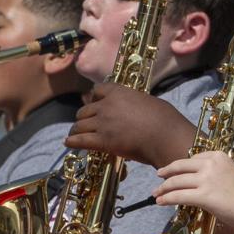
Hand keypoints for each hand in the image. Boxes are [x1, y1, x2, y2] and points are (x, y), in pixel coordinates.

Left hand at [64, 83, 195, 167]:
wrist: (165, 135)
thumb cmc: (165, 119)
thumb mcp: (148, 102)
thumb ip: (134, 103)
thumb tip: (134, 109)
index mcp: (119, 92)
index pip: (98, 90)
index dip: (93, 98)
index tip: (93, 103)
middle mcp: (106, 105)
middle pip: (85, 110)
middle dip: (84, 117)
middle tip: (85, 124)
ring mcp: (103, 123)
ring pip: (80, 125)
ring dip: (76, 130)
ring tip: (74, 135)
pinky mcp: (102, 141)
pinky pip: (80, 140)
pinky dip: (72, 142)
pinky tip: (68, 143)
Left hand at [153, 151, 233, 232]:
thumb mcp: (229, 175)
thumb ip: (212, 173)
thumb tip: (193, 181)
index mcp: (218, 156)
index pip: (192, 159)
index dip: (179, 166)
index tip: (172, 171)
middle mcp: (211, 164)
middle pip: (180, 167)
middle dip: (166, 173)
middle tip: (159, 177)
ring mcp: (207, 179)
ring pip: (177, 181)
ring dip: (163, 188)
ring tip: (156, 193)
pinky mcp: (204, 196)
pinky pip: (179, 196)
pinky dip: (166, 198)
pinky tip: (160, 201)